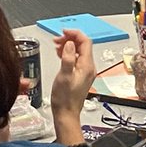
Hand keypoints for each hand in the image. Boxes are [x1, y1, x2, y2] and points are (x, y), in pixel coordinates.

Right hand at [50, 28, 95, 145]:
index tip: (63, 32)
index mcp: (87, 66)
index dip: (74, 34)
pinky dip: (68, 53)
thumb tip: (70, 44)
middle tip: (57, 40)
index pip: (85, 41)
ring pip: (79, 51)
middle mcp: (89, 68)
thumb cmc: (64, 99)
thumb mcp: (64, 76)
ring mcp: (85, 71)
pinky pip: (76, 58)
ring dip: (68, 45)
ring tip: (57, 46)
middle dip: (70, 39)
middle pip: (83, 45)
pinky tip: (60, 54)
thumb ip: (68, 58)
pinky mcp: (80, 75)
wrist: (66, 114)